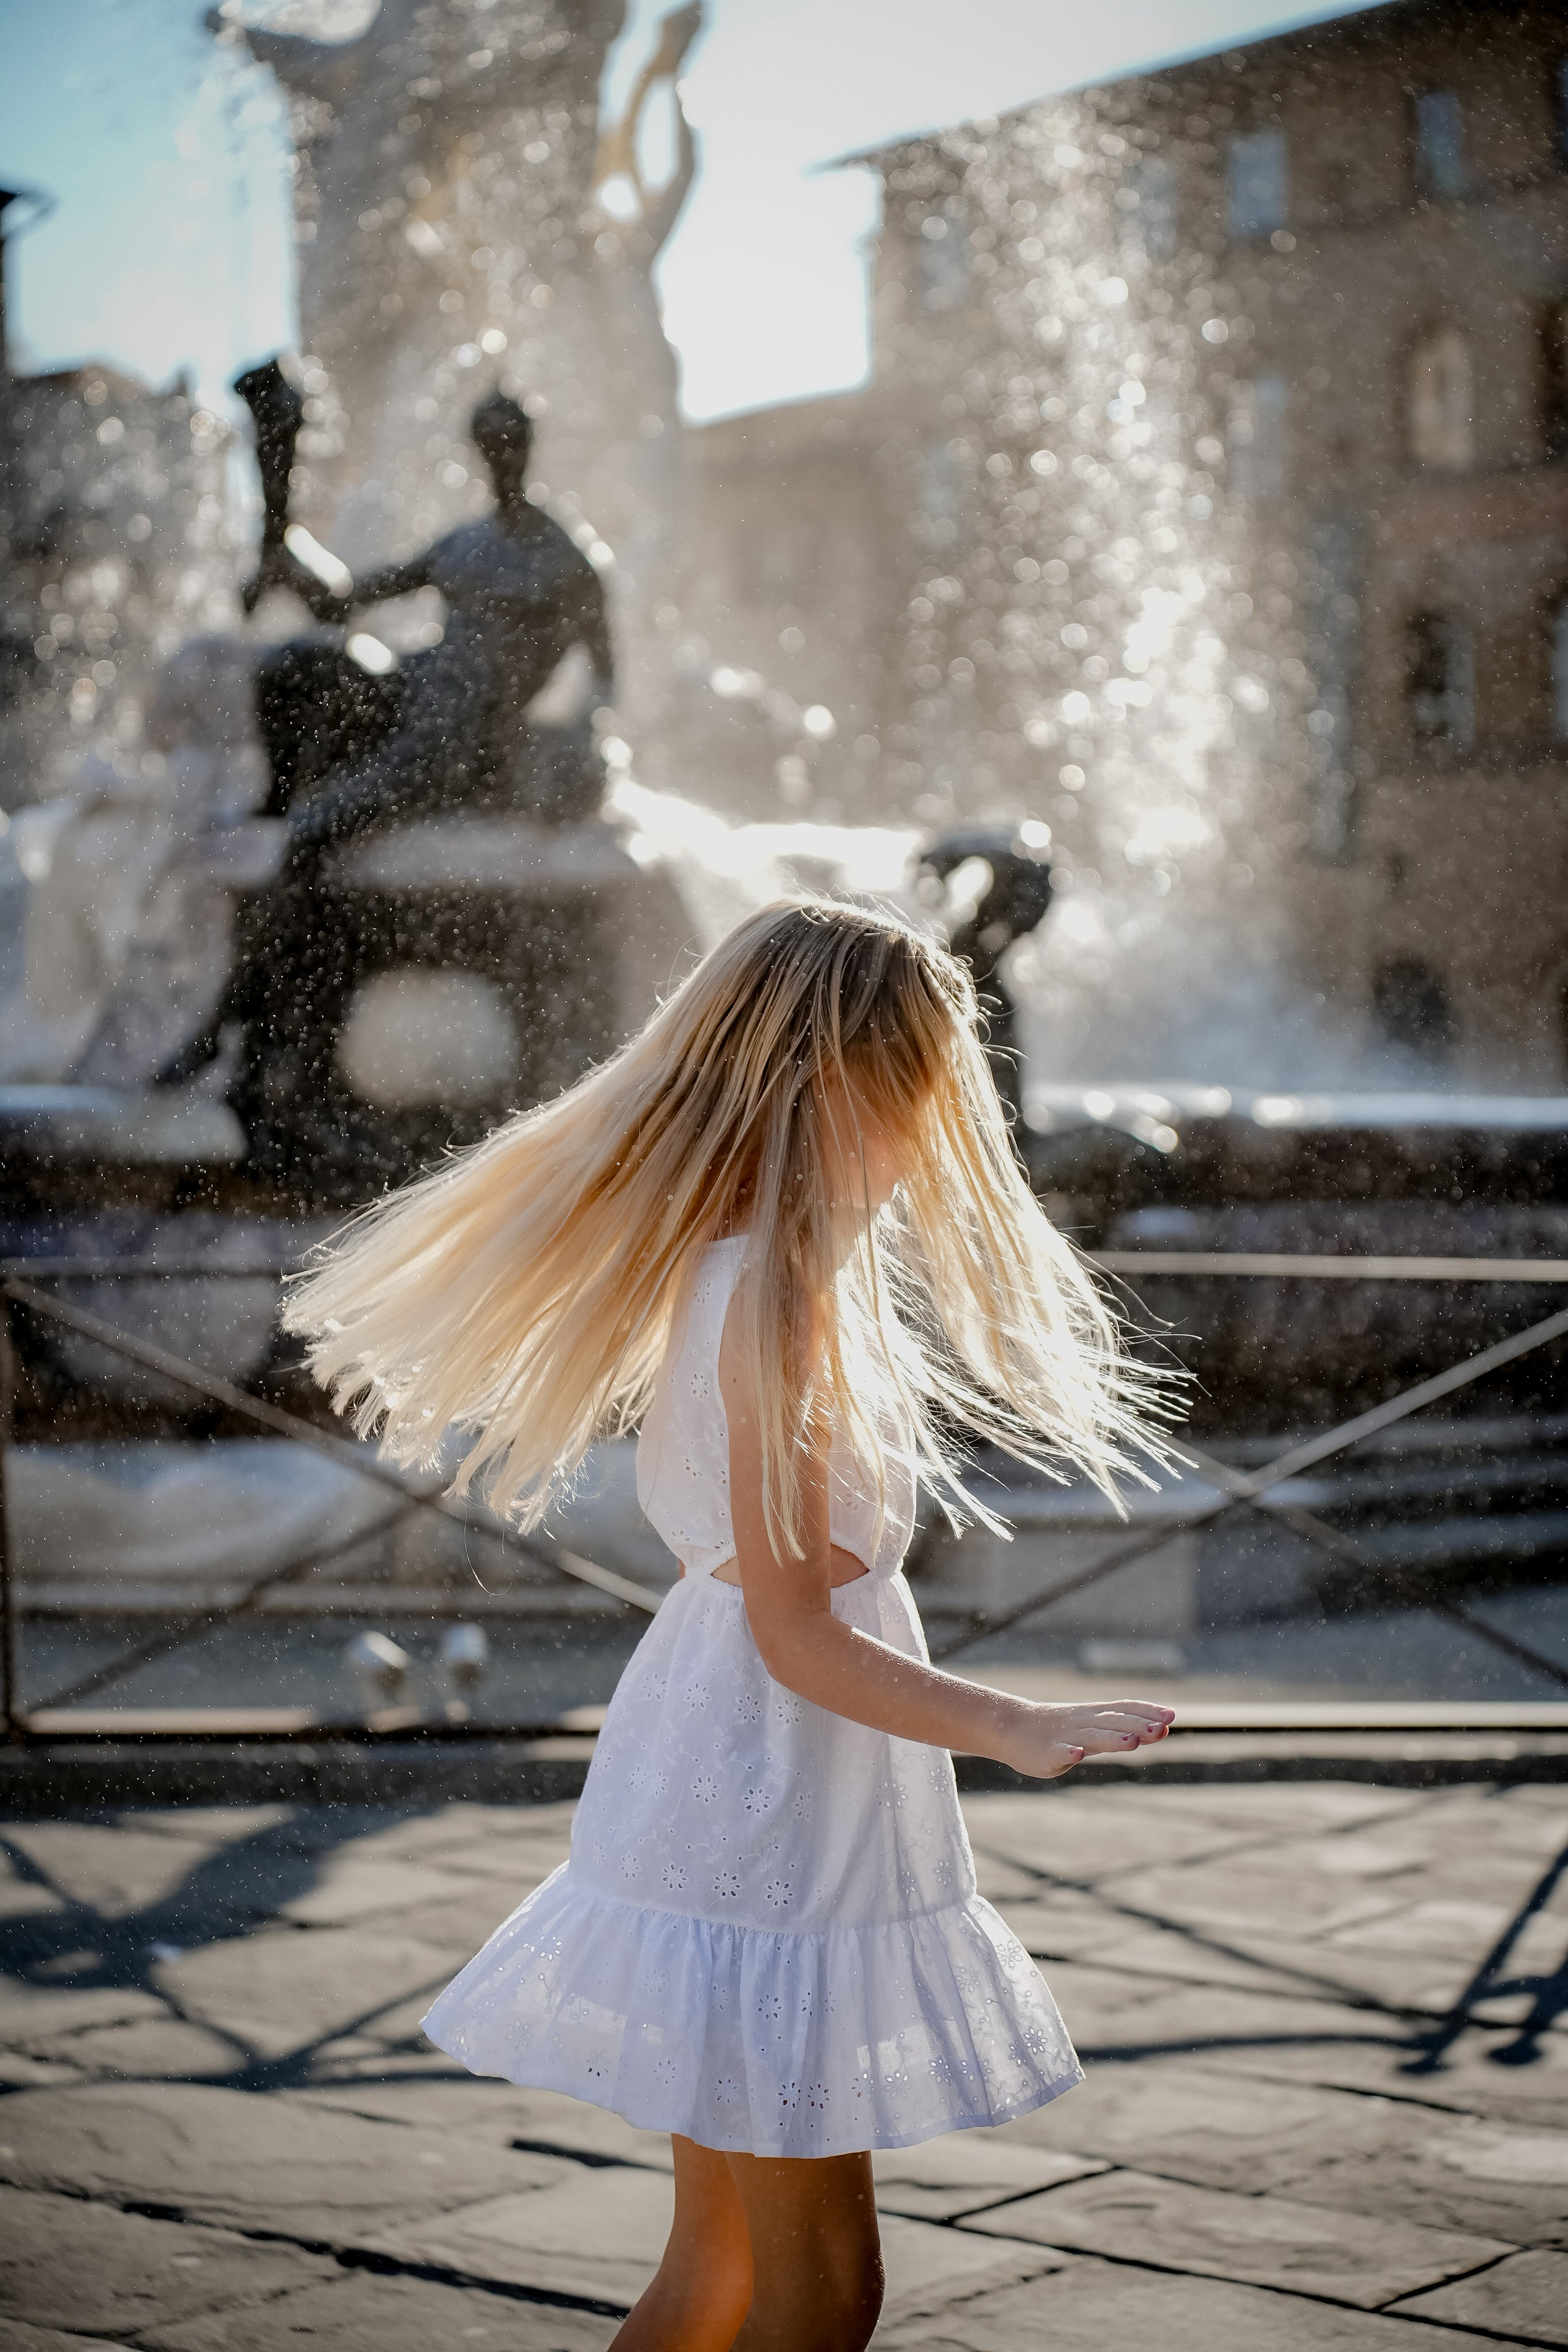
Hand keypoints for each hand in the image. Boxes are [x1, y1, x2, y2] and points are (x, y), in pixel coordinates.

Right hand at [995, 1698, 1175, 1780]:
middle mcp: (1083, 1722)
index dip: (1147, 1712)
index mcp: (1094, 1715)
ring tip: (1133, 1742)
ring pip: (1092, 1736)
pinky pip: (1059, 1752)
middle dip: (1138, 1725)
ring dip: (1112, 1738)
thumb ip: (1121, 1732)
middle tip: (1161, 1729)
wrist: (1011, 1728)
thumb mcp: (1092, 1729)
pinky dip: (1068, 1752)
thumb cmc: (1059, 1731)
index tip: (1172, 1716)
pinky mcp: (1047, 1752)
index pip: (1124, 1709)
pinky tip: (1077, 1754)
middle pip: (1113, 1722)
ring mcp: (1065, 1737)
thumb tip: (1159, 1730)